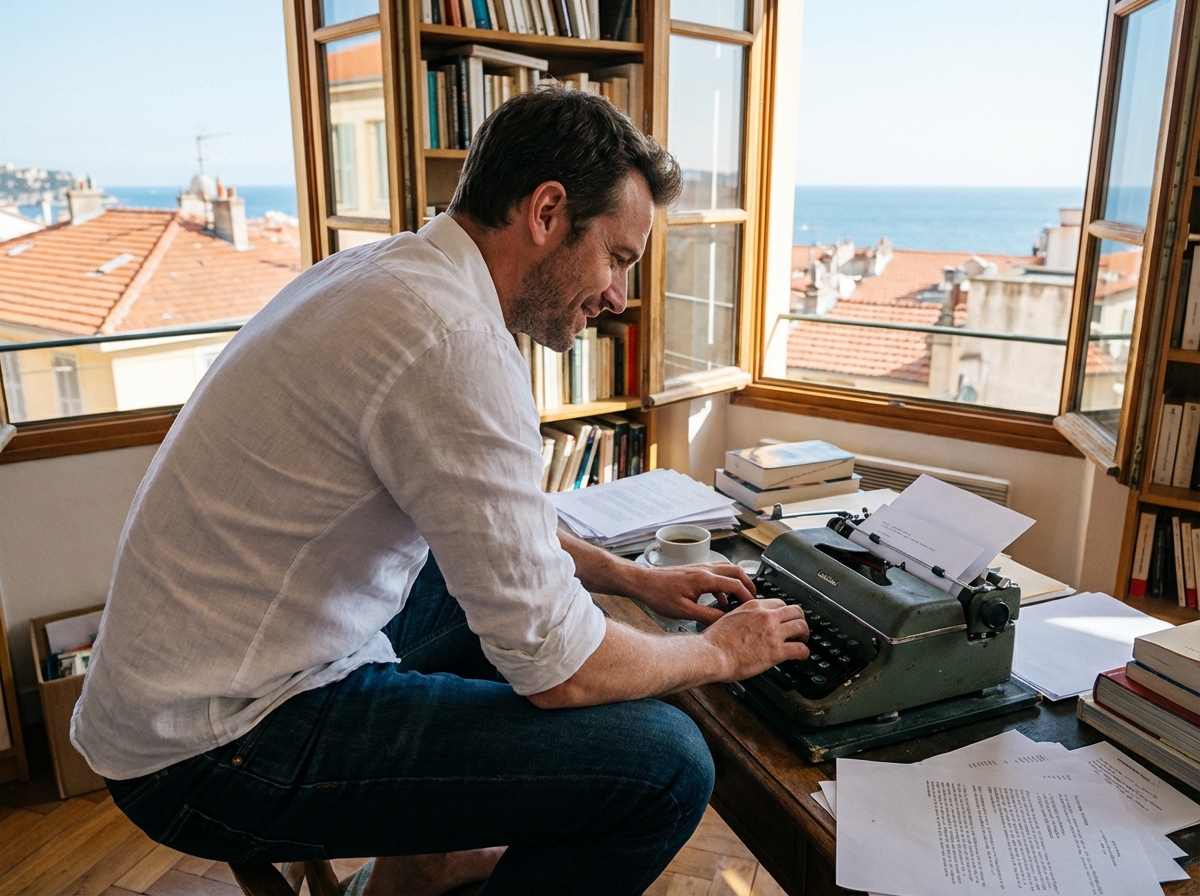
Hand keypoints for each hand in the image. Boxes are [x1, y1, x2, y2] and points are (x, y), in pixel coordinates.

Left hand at [636, 561, 756, 624]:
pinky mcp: (694, 571)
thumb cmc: (658, 594)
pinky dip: (724, 585)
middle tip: (754, 599)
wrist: (642, 582)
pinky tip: (720, 600)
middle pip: (736, 571)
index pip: (735, 584)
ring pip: (727, 570)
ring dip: (737, 582)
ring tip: (740, 599)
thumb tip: (724, 621)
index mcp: (704, 579)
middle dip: (748, 584)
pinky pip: (716, 574)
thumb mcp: (684, 611)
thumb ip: (707, 616)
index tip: (753, 607)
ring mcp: (700, 568)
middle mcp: (704, 570)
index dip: (747, 597)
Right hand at [701, 598, 809, 680]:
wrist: (710, 654)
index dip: (785, 613)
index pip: (779, 603)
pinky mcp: (776, 651)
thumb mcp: (729, 618)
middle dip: (798, 620)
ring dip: (804, 635)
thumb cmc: (714, 641)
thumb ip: (744, 617)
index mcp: (753, 606)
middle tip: (798, 630)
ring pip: (802, 626)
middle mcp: (766, 616)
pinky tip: (801, 656)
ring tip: (802, 641)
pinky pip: (800, 649)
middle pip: (795, 611)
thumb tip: (749, 624)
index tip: (785, 620)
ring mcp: (773, 633)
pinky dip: (804, 653)